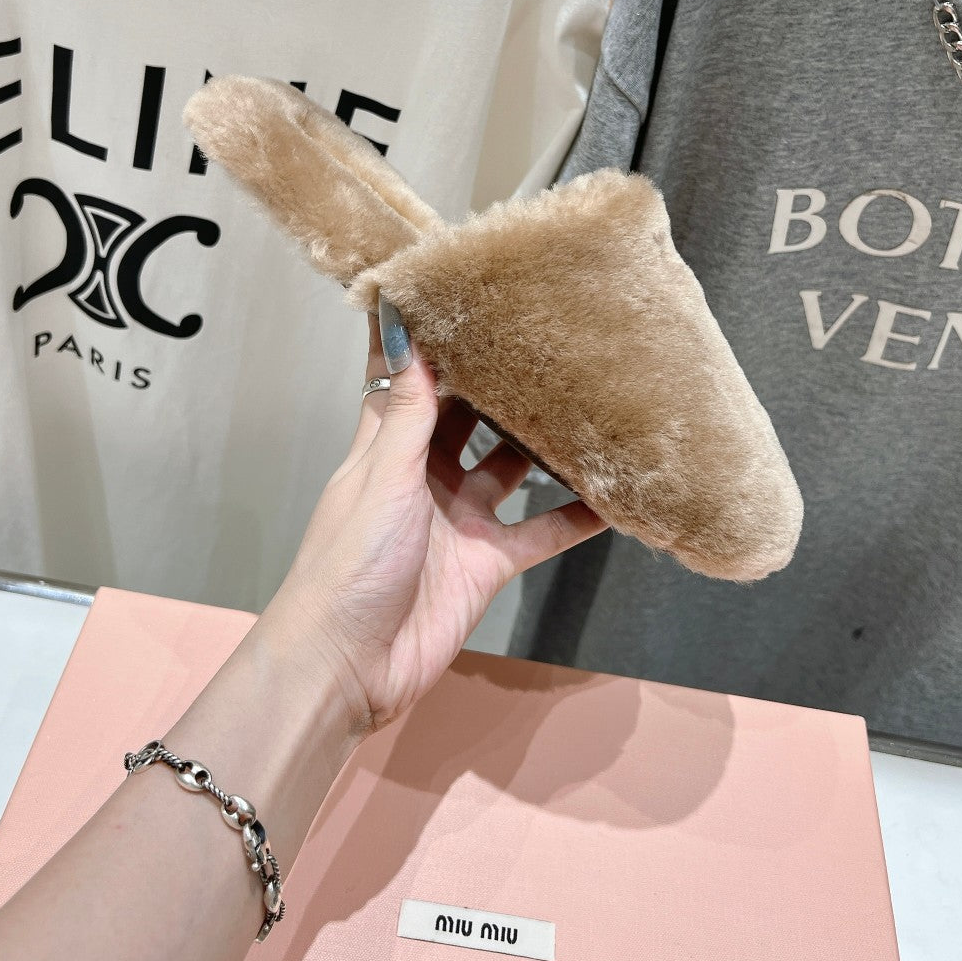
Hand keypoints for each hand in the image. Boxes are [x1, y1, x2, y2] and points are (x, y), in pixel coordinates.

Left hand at [272, 298, 605, 734]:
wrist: (349, 665)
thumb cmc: (348, 565)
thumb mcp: (383, 479)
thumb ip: (409, 414)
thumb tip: (409, 332)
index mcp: (385, 450)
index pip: (406, 382)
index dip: (426, 343)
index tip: (454, 295)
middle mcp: (423, 477)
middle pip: (467, 419)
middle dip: (499, 387)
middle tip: (546, 340)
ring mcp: (458, 520)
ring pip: (509, 470)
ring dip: (541, 445)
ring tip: (587, 401)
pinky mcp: (488, 564)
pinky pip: (540, 533)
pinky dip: (575, 518)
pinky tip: (613, 497)